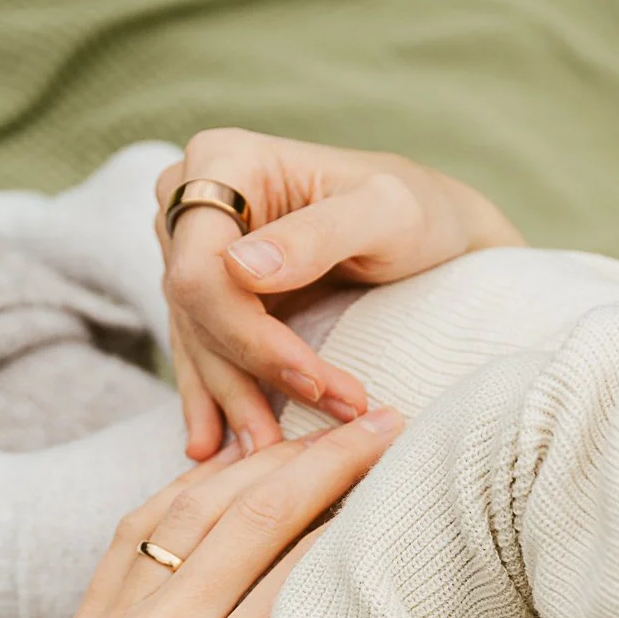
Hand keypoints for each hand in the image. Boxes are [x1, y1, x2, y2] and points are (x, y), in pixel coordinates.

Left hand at [0, 411, 402, 617]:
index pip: (309, 569)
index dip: (368, 513)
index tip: (419, 477)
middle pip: (260, 512)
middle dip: (331, 458)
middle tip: (389, 422)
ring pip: (199, 503)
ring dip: (267, 458)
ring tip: (326, 433)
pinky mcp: (84, 617)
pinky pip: (144, 522)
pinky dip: (197, 485)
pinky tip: (241, 469)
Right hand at [156, 128, 521, 460]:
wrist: (429, 234)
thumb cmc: (417, 211)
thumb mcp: (385, 213)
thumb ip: (317, 234)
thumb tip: (239, 268)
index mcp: (221, 161)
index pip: (202, 270)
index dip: (249, 335)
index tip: (313, 382)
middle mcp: (189, 200)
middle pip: (194, 309)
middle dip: (249, 376)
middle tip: (305, 435)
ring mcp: (190, 249)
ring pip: (194, 339)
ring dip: (232, 403)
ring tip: (266, 456)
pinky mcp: (207, 294)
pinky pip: (198, 352)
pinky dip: (214, 400)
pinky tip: (213, 447)